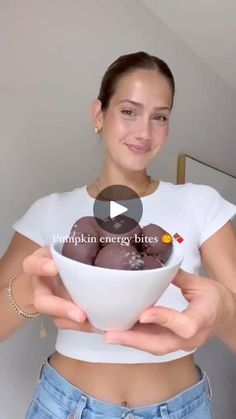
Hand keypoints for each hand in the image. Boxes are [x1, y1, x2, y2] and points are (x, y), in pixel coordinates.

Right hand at [23, 247, 98, 332]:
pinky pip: (68, 324)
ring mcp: (48, 306)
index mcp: (35, 267)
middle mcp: (39, 289)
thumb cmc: (53, 261)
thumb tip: (94, 242)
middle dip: (62, 308)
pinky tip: (100, 325)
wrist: (40, 281)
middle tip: (81, 315)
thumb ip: (68, 247)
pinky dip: (84, 326)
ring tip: (95, 324)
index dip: (41, 266)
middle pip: (43, 302)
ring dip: (75, 323)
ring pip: (56, 318)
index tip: (54, 267)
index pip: (32, 265)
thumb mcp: (55, 250)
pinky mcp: (58, 316)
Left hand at [103, 269, 233, 354]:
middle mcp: (190, 338)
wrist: (225, 316)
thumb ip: (179, 276)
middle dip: (134, 340)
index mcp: (202, 319)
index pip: (183, 325)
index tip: (143, 314)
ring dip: (130, 342)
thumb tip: (158, 264)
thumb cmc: (215, 299)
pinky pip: (152, 343)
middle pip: (161, 344)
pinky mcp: (172, 342)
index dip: (164, 320)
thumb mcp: (200, 283)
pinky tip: (119, 331)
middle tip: (111, 334)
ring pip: (154, 347)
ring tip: (108, 334)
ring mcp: (180, 344)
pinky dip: (135, 339)